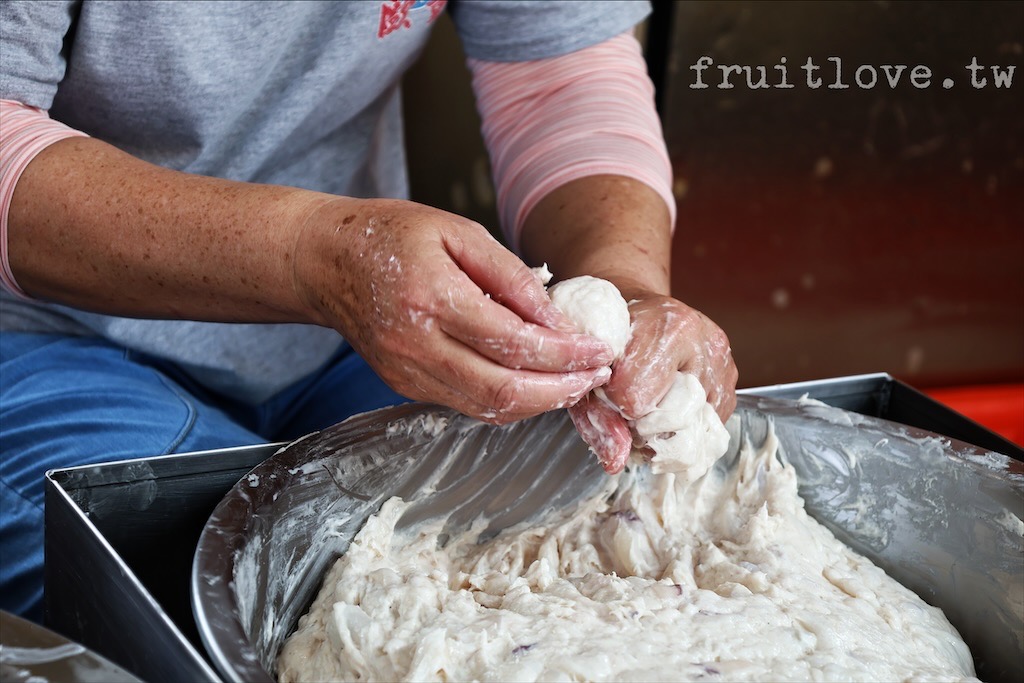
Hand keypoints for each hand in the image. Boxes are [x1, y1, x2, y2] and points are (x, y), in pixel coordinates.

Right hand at [291, 198, 614, 423]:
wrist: (324, 261)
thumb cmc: (391, 235)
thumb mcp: (457, 231)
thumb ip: (509, 276)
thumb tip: (557, 318)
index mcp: (431, 298)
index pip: (513, 343)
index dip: (565, 354)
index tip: (599, 349)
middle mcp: (417, 345)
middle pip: (503, 391)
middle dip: (561, 389)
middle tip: (596, 375)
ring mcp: (407, 373)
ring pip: (487, 409)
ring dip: (539, 402)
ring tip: (575, 382)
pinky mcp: (404, 385)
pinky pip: (466, 405)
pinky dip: (508, 401)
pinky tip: (534, 383)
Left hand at [570, 288, 737, 472]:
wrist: (639, 310)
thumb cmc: (611, 336)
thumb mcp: (592, 369)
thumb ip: (599, 416)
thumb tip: (617, 462)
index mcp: (668, 327)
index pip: (638, 400)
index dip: (616, 407)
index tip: (608, 392)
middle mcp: (706, 343)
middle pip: (677, 420)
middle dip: (645, 427)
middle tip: (627, 412)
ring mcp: (723, 363)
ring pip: (699, 430)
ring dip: (667, 434)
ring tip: (647, 415)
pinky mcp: (730, 382)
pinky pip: (712, 427)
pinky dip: (685, 430)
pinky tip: (666, 412)